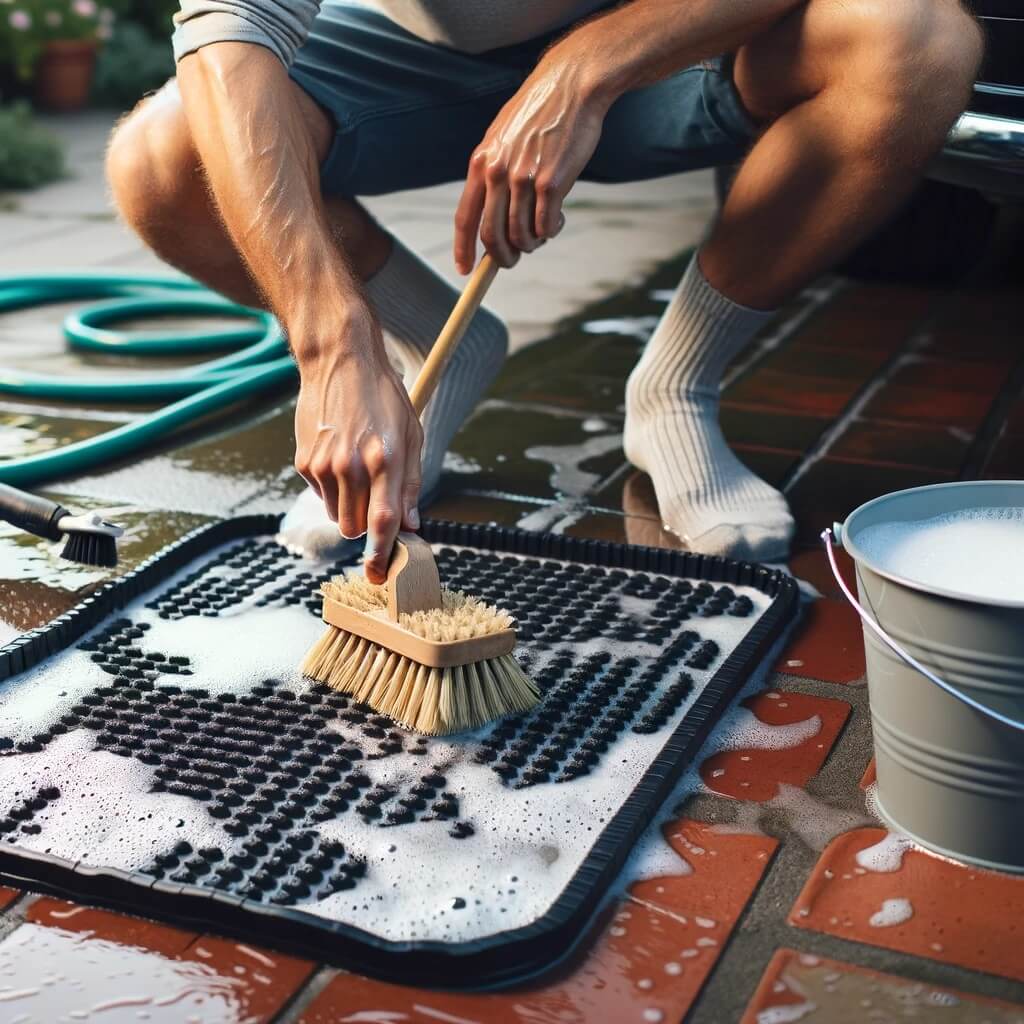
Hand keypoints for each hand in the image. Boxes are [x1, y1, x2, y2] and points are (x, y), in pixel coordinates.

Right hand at [293, 304, 422, 583]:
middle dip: (367, 528)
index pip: (383, 522)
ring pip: (337, 516)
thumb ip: (411, 484)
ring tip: (359, 472)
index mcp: (386, 459)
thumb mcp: (411, 436)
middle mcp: (352, 465)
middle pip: (355, 528)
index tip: (378, 573)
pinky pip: (321, 496)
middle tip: (376, 504)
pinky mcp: (305, 462)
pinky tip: (340, 458)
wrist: (340, 361)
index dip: (382, 553)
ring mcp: (324, 465)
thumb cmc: (383, 398)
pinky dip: (333, 489)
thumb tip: (412, 525)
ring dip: (350, 508)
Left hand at [454, 58, 607, 272]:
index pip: (464, 218)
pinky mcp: (552, 184)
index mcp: (480, 163)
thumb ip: (493, 171)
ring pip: (521, 235)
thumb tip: (490, 213)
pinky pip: (546, 226)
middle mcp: (498, 173)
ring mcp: (524, 179)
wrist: (571, 87)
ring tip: (542, 231)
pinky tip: (558, 219)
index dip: (463, 249)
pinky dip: (551, 231)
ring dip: (531, 243)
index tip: (465, 270)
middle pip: (491, 236)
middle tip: (512, 261)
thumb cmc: (539, 112)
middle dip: (501, 258)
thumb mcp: (502, 137)